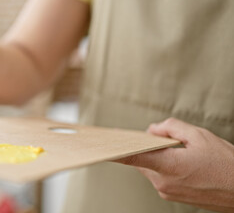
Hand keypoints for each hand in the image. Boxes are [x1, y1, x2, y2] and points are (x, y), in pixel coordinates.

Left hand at [116, 118, 233, 211]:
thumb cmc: (225, 164)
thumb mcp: (199, 136)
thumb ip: (170, 128)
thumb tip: (151, 130)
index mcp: (168, 166)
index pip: (132, 157)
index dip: (115, 150)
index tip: (104, 144)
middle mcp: (163, 183)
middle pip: (142, 159)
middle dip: (148, 147)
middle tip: (165, 139)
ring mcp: (167, 192)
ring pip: (150, 168)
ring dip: (158, 158)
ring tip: (183, 153)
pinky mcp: (172, 196)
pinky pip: (159, 177)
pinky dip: (164, 167)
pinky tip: (183, 164)